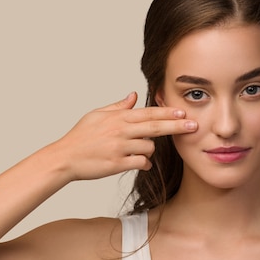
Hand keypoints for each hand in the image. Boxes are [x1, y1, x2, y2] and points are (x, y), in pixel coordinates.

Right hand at [53, 92, 196, 180]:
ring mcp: (119, 147)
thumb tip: (134, 95)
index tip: (183, 111)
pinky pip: (141, 163)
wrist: (65, 157)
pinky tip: (141, 163)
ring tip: (141, 151)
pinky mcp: (117, 164)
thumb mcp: (97, 115)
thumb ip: (118, 106)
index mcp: (117, 118)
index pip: (148, 112)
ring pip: (149, 147)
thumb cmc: (80, 136)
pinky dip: (145, 163)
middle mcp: (120, 131)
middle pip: (155, 127)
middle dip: (177, 126)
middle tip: (194, 126)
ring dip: (150, 150)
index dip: (167, 112)